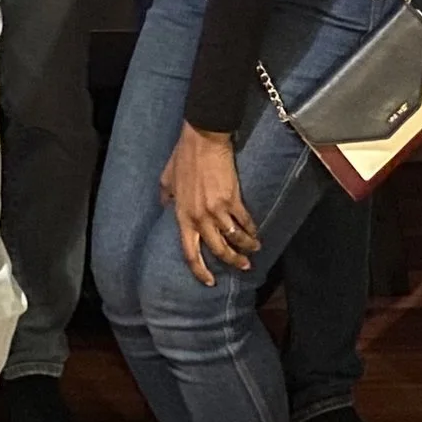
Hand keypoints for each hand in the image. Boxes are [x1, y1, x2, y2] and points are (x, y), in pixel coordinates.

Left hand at [159, 123, 256, 287]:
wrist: (203, 140)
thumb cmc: (183, 157)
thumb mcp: (167, 179)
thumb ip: (166, 197)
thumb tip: (165, 207)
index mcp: (182, 216)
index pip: (190, 252)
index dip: (200, 270)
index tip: (209, 281)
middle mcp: (200, 218)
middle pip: (217, 249)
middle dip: (231, 261)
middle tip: (242, 267)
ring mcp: (217, 209)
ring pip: (234, 238)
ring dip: (246, 247)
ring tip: (254, 251)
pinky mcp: (233, 199)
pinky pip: (244, 221)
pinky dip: (251, 229)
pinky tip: (256, 233)